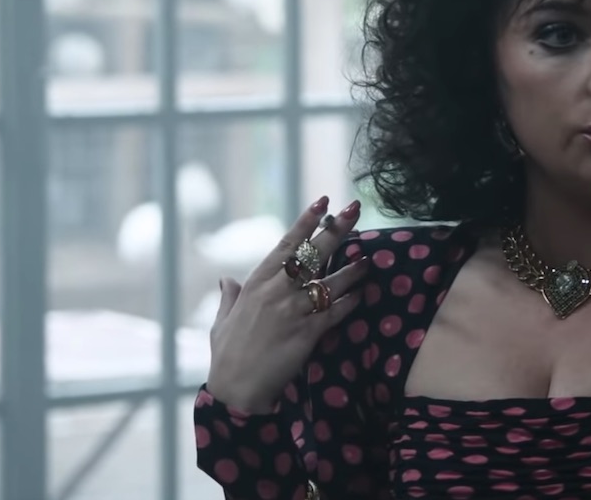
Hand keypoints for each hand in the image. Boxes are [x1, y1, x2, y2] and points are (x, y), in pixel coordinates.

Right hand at [206, 196, 368, 412]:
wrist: (236, 389)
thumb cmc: (227, 356)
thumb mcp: (222, 321)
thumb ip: (229, 297)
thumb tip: (225, 279)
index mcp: (256, 284)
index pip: (286, 245)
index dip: (306, 222)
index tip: (323, 201)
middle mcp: (275, 292)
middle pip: (311, 255)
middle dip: (335, 231)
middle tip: (354, 210)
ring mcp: (292, 312)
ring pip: (329, 282)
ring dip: (351, 270)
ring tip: (368, 259)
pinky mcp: (307, 334)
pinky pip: (335, 313)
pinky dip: (349, 303)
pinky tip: (362, 294)